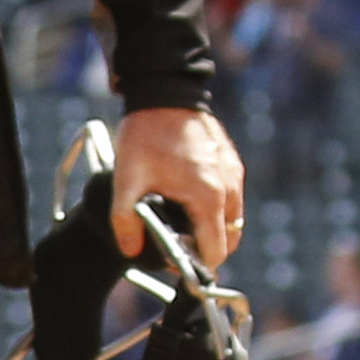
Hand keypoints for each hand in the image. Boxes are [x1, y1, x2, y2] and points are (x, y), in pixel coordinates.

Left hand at [112, 106, 243, 270]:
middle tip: (177, 246)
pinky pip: (231, 200)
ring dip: (211, 230)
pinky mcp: (232, 165)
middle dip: (206, 250)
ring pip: (232, 221)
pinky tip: (187, 202)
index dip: (198, 264)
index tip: (179, 264)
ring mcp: (234, 176)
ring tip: (181, 225)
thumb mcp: (127, 179)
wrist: (165, 94)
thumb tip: (130, 250)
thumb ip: (125, 219)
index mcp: (208, 197)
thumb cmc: (146, 135)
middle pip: (229, 240)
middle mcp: (229, 188)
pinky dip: (215, 210)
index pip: (216, 250)